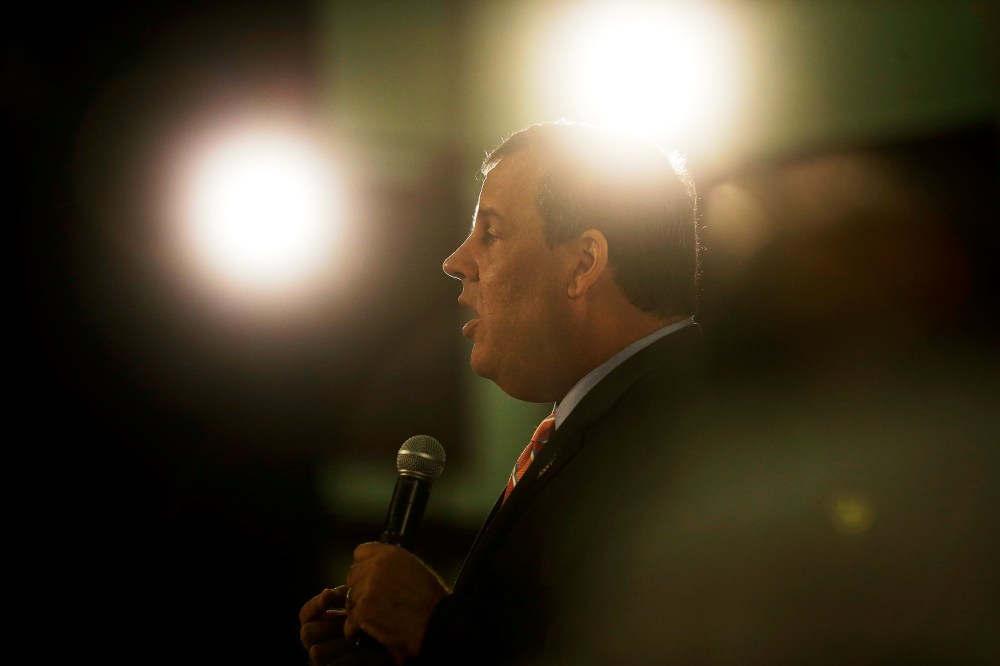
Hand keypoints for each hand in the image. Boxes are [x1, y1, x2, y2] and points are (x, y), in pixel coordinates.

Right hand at [300, 586, 396, 665]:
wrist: (400, 647)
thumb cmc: (379, 622)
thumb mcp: (362, 605)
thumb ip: (344, 597)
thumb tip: (325, 593)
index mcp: (323, 623)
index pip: (306, 614)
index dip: (314, 606)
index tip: (327, 597)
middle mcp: (320, 642)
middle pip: (308, 632)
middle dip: (330, 626)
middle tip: (349, 622)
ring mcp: (326, 661)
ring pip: (317, 651)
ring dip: (340, 644)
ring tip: (359, 638)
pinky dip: (349, 659)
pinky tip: (365, 652)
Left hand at [344, 543, 449, 658]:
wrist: (435, 621)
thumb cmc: (430, 597)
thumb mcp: (413, 567)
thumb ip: (390, 563)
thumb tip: (374, 568)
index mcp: (389, 554)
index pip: (360, 552)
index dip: (363, 565)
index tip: (367, 575)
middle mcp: (375, 567)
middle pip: (352, 576)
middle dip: (360, 588)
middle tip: (373, 600)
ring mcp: (366, 590)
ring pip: (350, 599)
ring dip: (359, 608)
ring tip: (375, 616)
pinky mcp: (362, 612)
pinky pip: (350, 621)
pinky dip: (356, 628)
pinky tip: (366, 629)